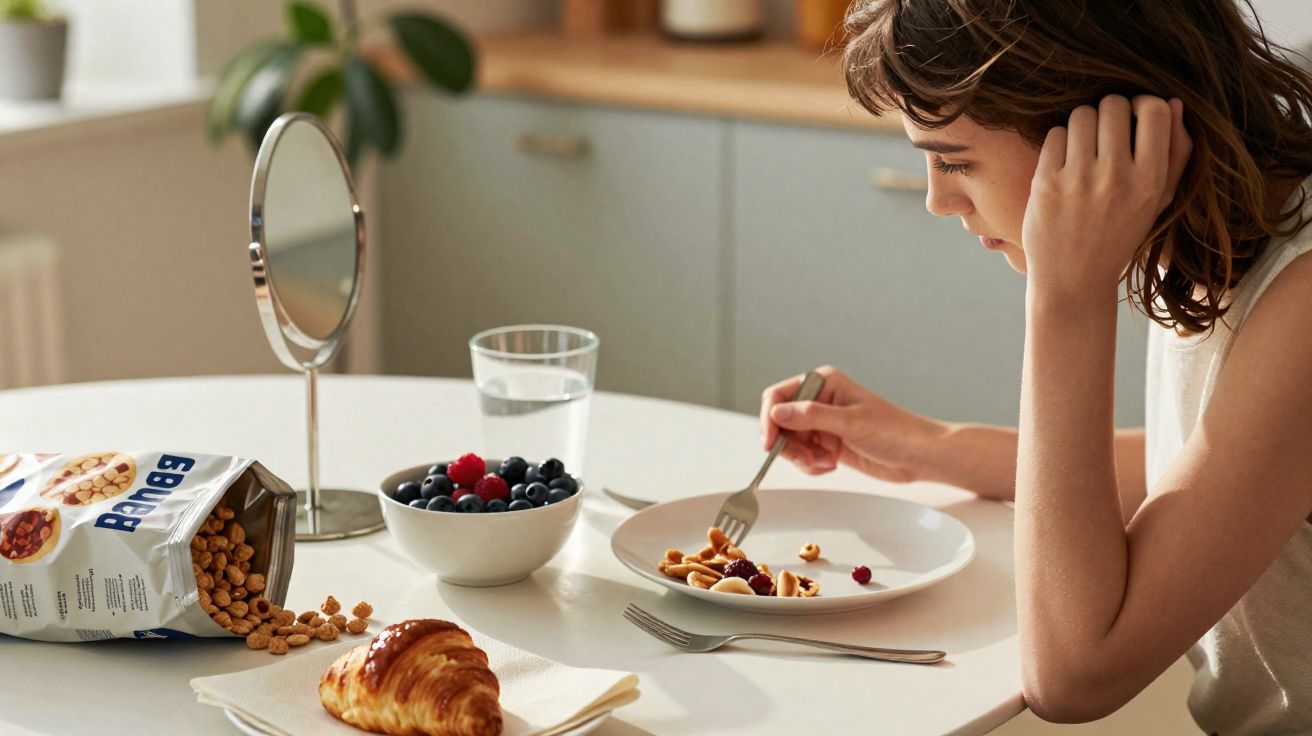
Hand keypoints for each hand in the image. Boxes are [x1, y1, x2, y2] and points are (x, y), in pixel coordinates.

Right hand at [759, 366, 943, 482]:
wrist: (919, 456)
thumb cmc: (895, 432)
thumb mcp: (850, 423)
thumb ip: (811, 416)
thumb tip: (778, 412)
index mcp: (824, 383)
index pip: (779, 396)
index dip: (770, 419)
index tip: (770, 443)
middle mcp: (820, 400)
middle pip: (780, 422)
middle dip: (790, 444)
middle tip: (807, 458)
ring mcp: (823, 423)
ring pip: (790, 442)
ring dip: (802, 457)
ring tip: (825, 462)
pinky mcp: (828, 443)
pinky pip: (803, 456)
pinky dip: (812, 465)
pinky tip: (831, 465)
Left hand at [1021, 95, 1191, 297]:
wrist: (1073, 279)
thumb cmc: (1119, 235)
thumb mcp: (1159, 201)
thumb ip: (1176, 153)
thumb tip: (1173, 102)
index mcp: (1150, 182)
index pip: (1153, 110)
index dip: (1142, 103)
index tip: (1133, 116)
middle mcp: (1116, 178)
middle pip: (1113, 105)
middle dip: (1109, 113)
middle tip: (1105, 135)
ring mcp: (1078, 180)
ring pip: (1081, 115)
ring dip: (1082, 125)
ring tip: (1084, 149)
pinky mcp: (1046, 183)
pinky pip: (1054, 134)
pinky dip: (1059, 142)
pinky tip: (1064, 164)